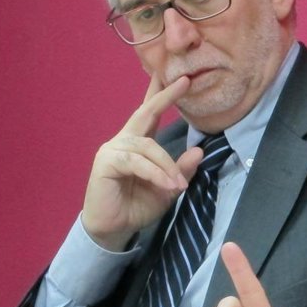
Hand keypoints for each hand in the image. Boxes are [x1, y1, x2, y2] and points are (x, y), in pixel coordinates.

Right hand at [81, 73, 204, 250]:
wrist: (113, 228)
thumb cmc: (137, 206)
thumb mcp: (168, 188)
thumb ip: (182, 170)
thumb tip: (200, 151)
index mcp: (139, 144)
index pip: (151, 114)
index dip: (163, 94)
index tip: (181, 78)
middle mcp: (124, 141)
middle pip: (145, 112)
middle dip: (164, 96)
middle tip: (184, 81)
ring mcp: (113, 149)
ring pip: (148, 146)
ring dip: (167, 165)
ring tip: (178, 184)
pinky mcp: (106, 162)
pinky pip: (137, 162)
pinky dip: (156, 173)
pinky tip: (168, 185)